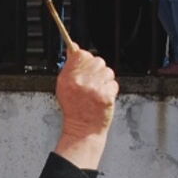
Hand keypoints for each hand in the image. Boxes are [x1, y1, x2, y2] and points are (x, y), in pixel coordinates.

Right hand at [53, 45, 118, 169]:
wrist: (83, 129)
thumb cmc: (74, 109)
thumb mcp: (64, 86)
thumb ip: (70, 66)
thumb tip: (74, 48)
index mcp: (68, 78)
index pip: (81, 54)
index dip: (86, 58)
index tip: (86, 65)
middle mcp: (81, 82)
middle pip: (98, 61)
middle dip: (98, 70)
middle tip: (93, 82)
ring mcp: (94, 89)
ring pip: (108, 71)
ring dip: (105, 80)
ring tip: (97, 91)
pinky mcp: (105, 96)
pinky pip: (114, 84)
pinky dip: (111, 91)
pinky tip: (102, 98)